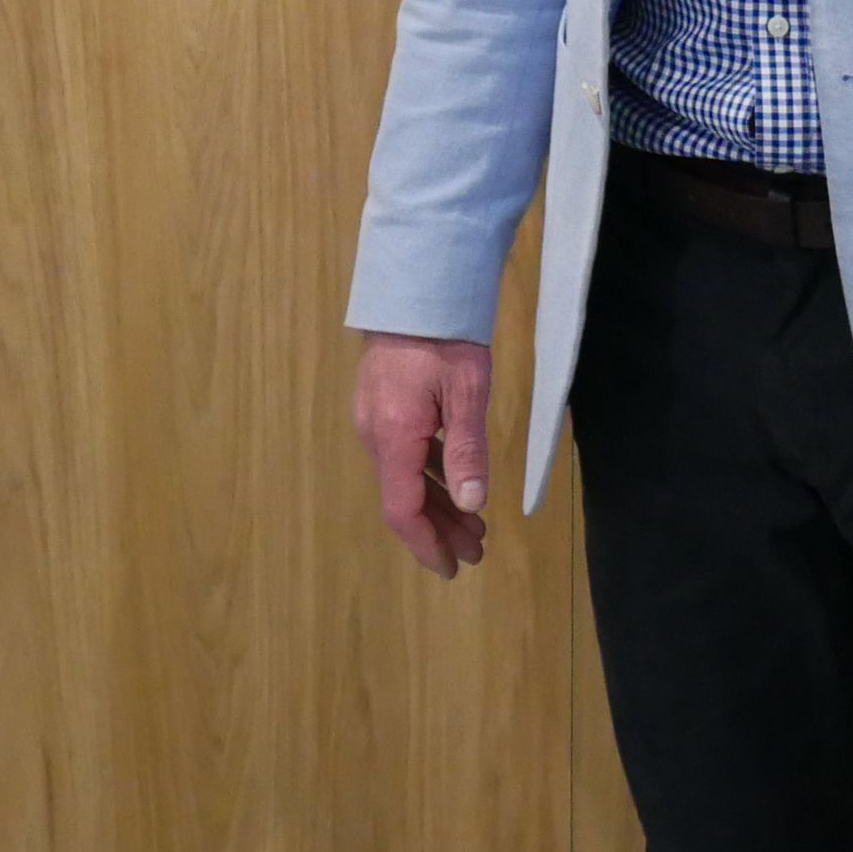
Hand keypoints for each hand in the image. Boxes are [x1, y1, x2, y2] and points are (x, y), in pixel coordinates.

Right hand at [353, 331, 493, 580]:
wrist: (415, 283)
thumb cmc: (446, 334)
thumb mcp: (466, 389)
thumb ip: (466, 449)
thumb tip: (472, 505)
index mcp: (393, 436)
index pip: (402, 509)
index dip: (427, 544)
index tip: (452, 568)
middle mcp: (375, 434)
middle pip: (404, 498)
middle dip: (440, 529)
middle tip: (477, 551)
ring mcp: (375, 418)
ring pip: (404, 477)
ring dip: (438, 504)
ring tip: (474, 526)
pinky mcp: (382, 404)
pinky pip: (404, 454)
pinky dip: (430, 475)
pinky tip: (454, 483)